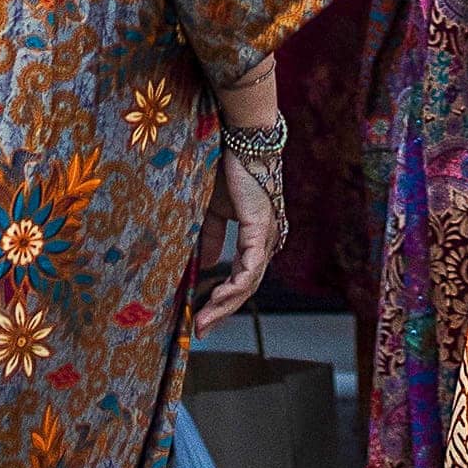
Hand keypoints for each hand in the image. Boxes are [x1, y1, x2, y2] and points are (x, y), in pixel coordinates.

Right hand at [192, 141, 284, 330]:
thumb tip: (205, 264)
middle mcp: (266, 239)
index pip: (243, 277)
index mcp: (257, 236)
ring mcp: (267, 235)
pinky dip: (233, 287)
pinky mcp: (261, 228)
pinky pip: (250, 268)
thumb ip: (211, 237)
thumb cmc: (227, 168)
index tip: (202, 316)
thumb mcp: (213, 209)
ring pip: (250, 284)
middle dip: (222, 310)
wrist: (238, 138)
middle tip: (200, 329)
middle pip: (248, 287)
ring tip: (203, 321)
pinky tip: (217, 299)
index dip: (224, 299)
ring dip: (225, 305)